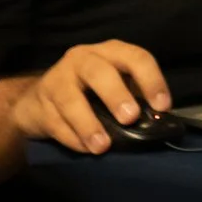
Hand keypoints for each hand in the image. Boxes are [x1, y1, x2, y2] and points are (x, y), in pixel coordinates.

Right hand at [7, 41, 172, 155]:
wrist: (39, 99)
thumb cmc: (89, 92)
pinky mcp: (39, 102)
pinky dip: (72, 138)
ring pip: (71, 99)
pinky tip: (85, 149)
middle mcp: (83, 59)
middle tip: (129, 118)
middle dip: (116, 95)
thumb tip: (157, 122)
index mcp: (110, 52)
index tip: (162, 106)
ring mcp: (57, 78)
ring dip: (88, 124)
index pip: (136, 58)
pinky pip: (55, 121)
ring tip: (102, 146)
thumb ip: (135, 98)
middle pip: (99, 72)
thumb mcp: (115, 86)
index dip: (152, 80)